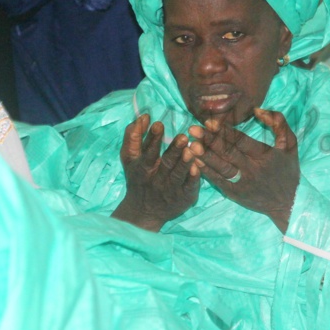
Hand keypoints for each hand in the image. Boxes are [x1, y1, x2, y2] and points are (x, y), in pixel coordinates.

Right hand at [112, 114, 199, 231]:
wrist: (144, 212)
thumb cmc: (138, 178)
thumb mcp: (130, 159)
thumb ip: (133, 137)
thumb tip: (142, 117)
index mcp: (143, 168)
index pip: (147, 152)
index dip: (151, 139)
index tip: (158, 124)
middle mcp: (156, 178)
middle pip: (165, 163)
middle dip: (173, 150)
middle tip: (182, 137)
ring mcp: (171, 188)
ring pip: (179, 174)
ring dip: (185, 163)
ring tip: (192, 150)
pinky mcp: (184, 196)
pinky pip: (189, 187)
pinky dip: (193, 178)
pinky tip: (199, 168)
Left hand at [188, 108, 299, 231]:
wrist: (289, 202)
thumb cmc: (288, 170)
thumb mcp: (290, 144)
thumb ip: (278, 123)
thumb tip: (257, 109)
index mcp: (265, 155)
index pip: (242, 141)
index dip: (225, 132)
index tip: (210, 122)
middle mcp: (253, 169)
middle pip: (228, 152)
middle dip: (210, 140)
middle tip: (193, 129)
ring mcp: (242, 182)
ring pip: (221, 167)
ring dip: (205, 155)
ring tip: (191, 145)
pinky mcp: (235, 193)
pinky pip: (218, 181)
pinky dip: (206, 171)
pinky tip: (195, 161)